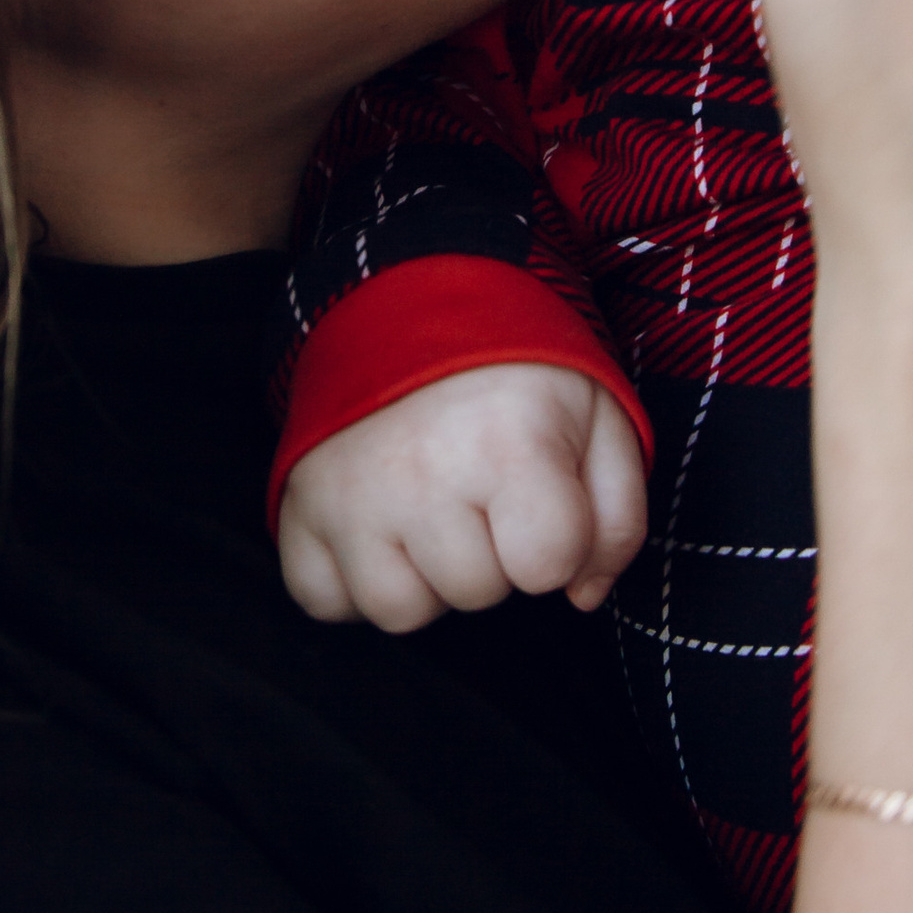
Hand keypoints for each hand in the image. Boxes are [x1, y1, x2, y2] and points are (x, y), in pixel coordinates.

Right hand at [278, 364, 649, 631]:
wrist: (409, 302)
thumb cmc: (516, 371)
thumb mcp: (598, 420)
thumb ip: (615, 518)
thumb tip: (582, 595)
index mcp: (505, 446)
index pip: (545, 566)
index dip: (555, 544)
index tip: (540, 501)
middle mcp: (418, 476)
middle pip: (475, 593)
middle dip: (491, 556)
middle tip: (480, 493)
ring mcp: (348, 496)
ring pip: (398, 611)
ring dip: (422, 579)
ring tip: (430, 515)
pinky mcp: (297, 506)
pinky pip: (323, 600)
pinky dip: (350, 581)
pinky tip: (378, 532)